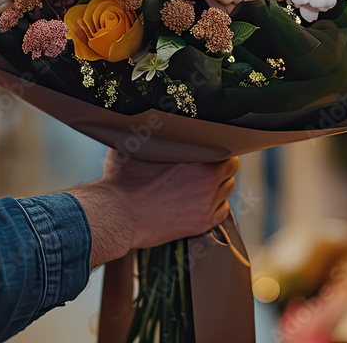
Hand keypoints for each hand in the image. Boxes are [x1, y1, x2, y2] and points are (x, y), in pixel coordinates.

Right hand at [68, 150, 238, 266]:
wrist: (116, 214)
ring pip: (227, 191)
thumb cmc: (124, 181)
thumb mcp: (138, 145)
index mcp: (200, 161)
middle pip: (230, 170)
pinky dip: (215, 206)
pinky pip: (223, 212)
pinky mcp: (201, 224)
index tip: (209, 150)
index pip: (228, 151)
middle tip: (204, 167)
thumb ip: (154, 134)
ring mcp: (207, 206)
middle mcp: (209, 184)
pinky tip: (201, 202)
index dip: (219, 149)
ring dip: (218, 186)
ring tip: (201, 184)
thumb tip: (151, 121)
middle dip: (219, 167)